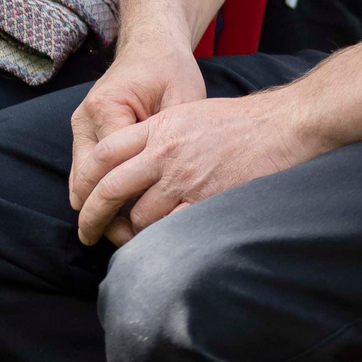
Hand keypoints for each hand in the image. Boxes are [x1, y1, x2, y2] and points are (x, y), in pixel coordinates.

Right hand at [68, 47, 206, 242]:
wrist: (150, 46)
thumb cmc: (170, 72)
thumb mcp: (183, 102)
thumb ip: (172, 142)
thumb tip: (176, 188)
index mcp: (109, 109)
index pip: (110, 171)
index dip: (126, 205)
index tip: (145, 232)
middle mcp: (86, 118)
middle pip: (85, 182)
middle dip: (102, 216)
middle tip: (128, 244)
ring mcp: (80, 125)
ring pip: (78, 181)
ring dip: (96, 209)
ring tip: (121, 237)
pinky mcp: (84, 132)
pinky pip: (83, 173)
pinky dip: (97, 194)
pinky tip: (117, 214)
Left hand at [69, 86, 326, 246]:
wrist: (281, 126)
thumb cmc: (238, 121)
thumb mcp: (187, 114)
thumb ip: (156, 136)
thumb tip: (131, 161)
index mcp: (157, 129)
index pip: (103, 155)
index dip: (84, 181)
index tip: (80, 199)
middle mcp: (164, 153)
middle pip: (111, 189)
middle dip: (92, 216)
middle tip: (86, 233)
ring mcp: (184, 179)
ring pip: (139, 215)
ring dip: (132, 231)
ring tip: (130, 240)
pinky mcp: (206, 200)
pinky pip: (171, 228)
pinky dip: (161, 239)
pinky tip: (159, 246)